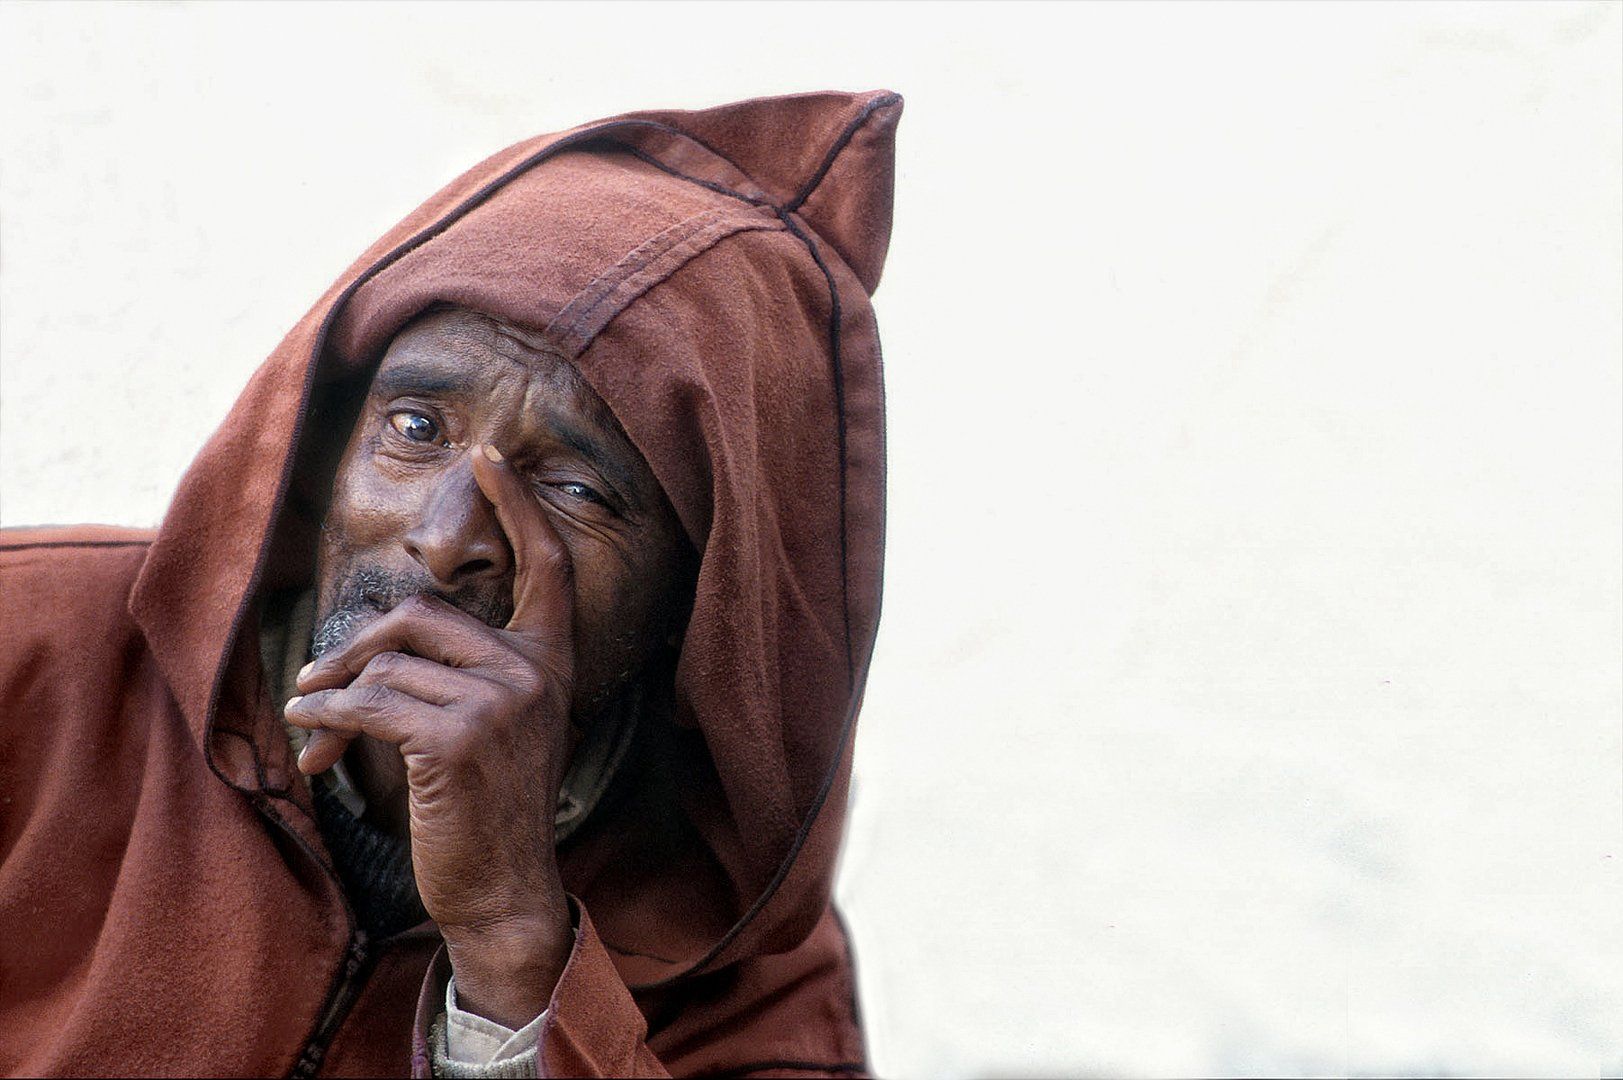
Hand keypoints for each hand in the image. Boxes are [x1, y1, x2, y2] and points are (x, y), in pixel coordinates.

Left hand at [285, 443, 574, 1025]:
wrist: (503, 888)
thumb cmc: (489, 807)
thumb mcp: (500, 727)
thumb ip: (470, 670)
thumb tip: (385, 638)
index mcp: (551, 664)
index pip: (546, 568)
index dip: (519, 509)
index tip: (490, 457)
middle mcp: (534, 674)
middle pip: (423, 614)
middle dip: (356, 646)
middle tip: (316, 680)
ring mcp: (501, 703)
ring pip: (387, 664)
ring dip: (331, 694)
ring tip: (310, 723)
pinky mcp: (456, 737)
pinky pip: (369, 703)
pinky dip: (326, 718)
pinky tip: (311, 739)